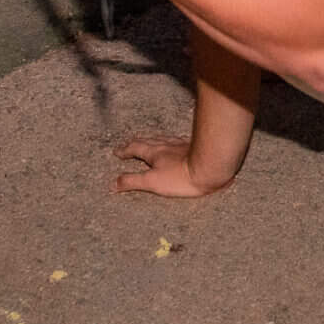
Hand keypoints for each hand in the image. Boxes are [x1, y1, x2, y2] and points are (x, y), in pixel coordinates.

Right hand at [115, 135, 233, 198]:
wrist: (210, 167)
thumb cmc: (181, 176)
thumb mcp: (152, 182)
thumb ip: (132, 181)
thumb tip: (112, 184)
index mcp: (154, 152)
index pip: (135, 148)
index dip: (125, 150)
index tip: (117, 151)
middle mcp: (166, 145)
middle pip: (149, 140)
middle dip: (137, 143)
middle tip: (129, 144)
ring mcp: (181, 144)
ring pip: (163, 139)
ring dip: (153, 140)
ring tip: (150, 141)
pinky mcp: (194, 147)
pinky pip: (177, 142)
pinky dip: (170, 142)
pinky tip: (176, 144)